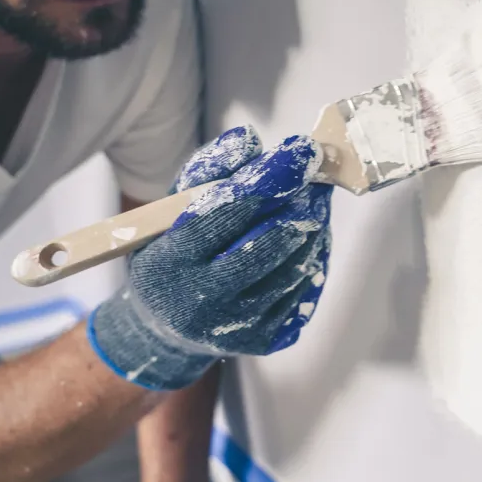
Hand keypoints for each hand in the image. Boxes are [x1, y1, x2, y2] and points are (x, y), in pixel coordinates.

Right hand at [87, 126, 332, 389]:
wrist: (165, 333)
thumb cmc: (171, 258)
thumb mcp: (169, 213)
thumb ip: (207, 172)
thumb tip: (248, 139)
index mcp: (170, 262)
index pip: (221, 215)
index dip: (266, 181)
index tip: (300, 151)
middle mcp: (201, 302)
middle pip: (265, 247)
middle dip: (298, 205)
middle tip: (317, 177)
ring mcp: (235, 328)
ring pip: (292, 270)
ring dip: (313, 229)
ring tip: (315, 203)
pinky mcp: (263, 341)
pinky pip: (303, 292)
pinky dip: (313, 259)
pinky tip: (310, 239)